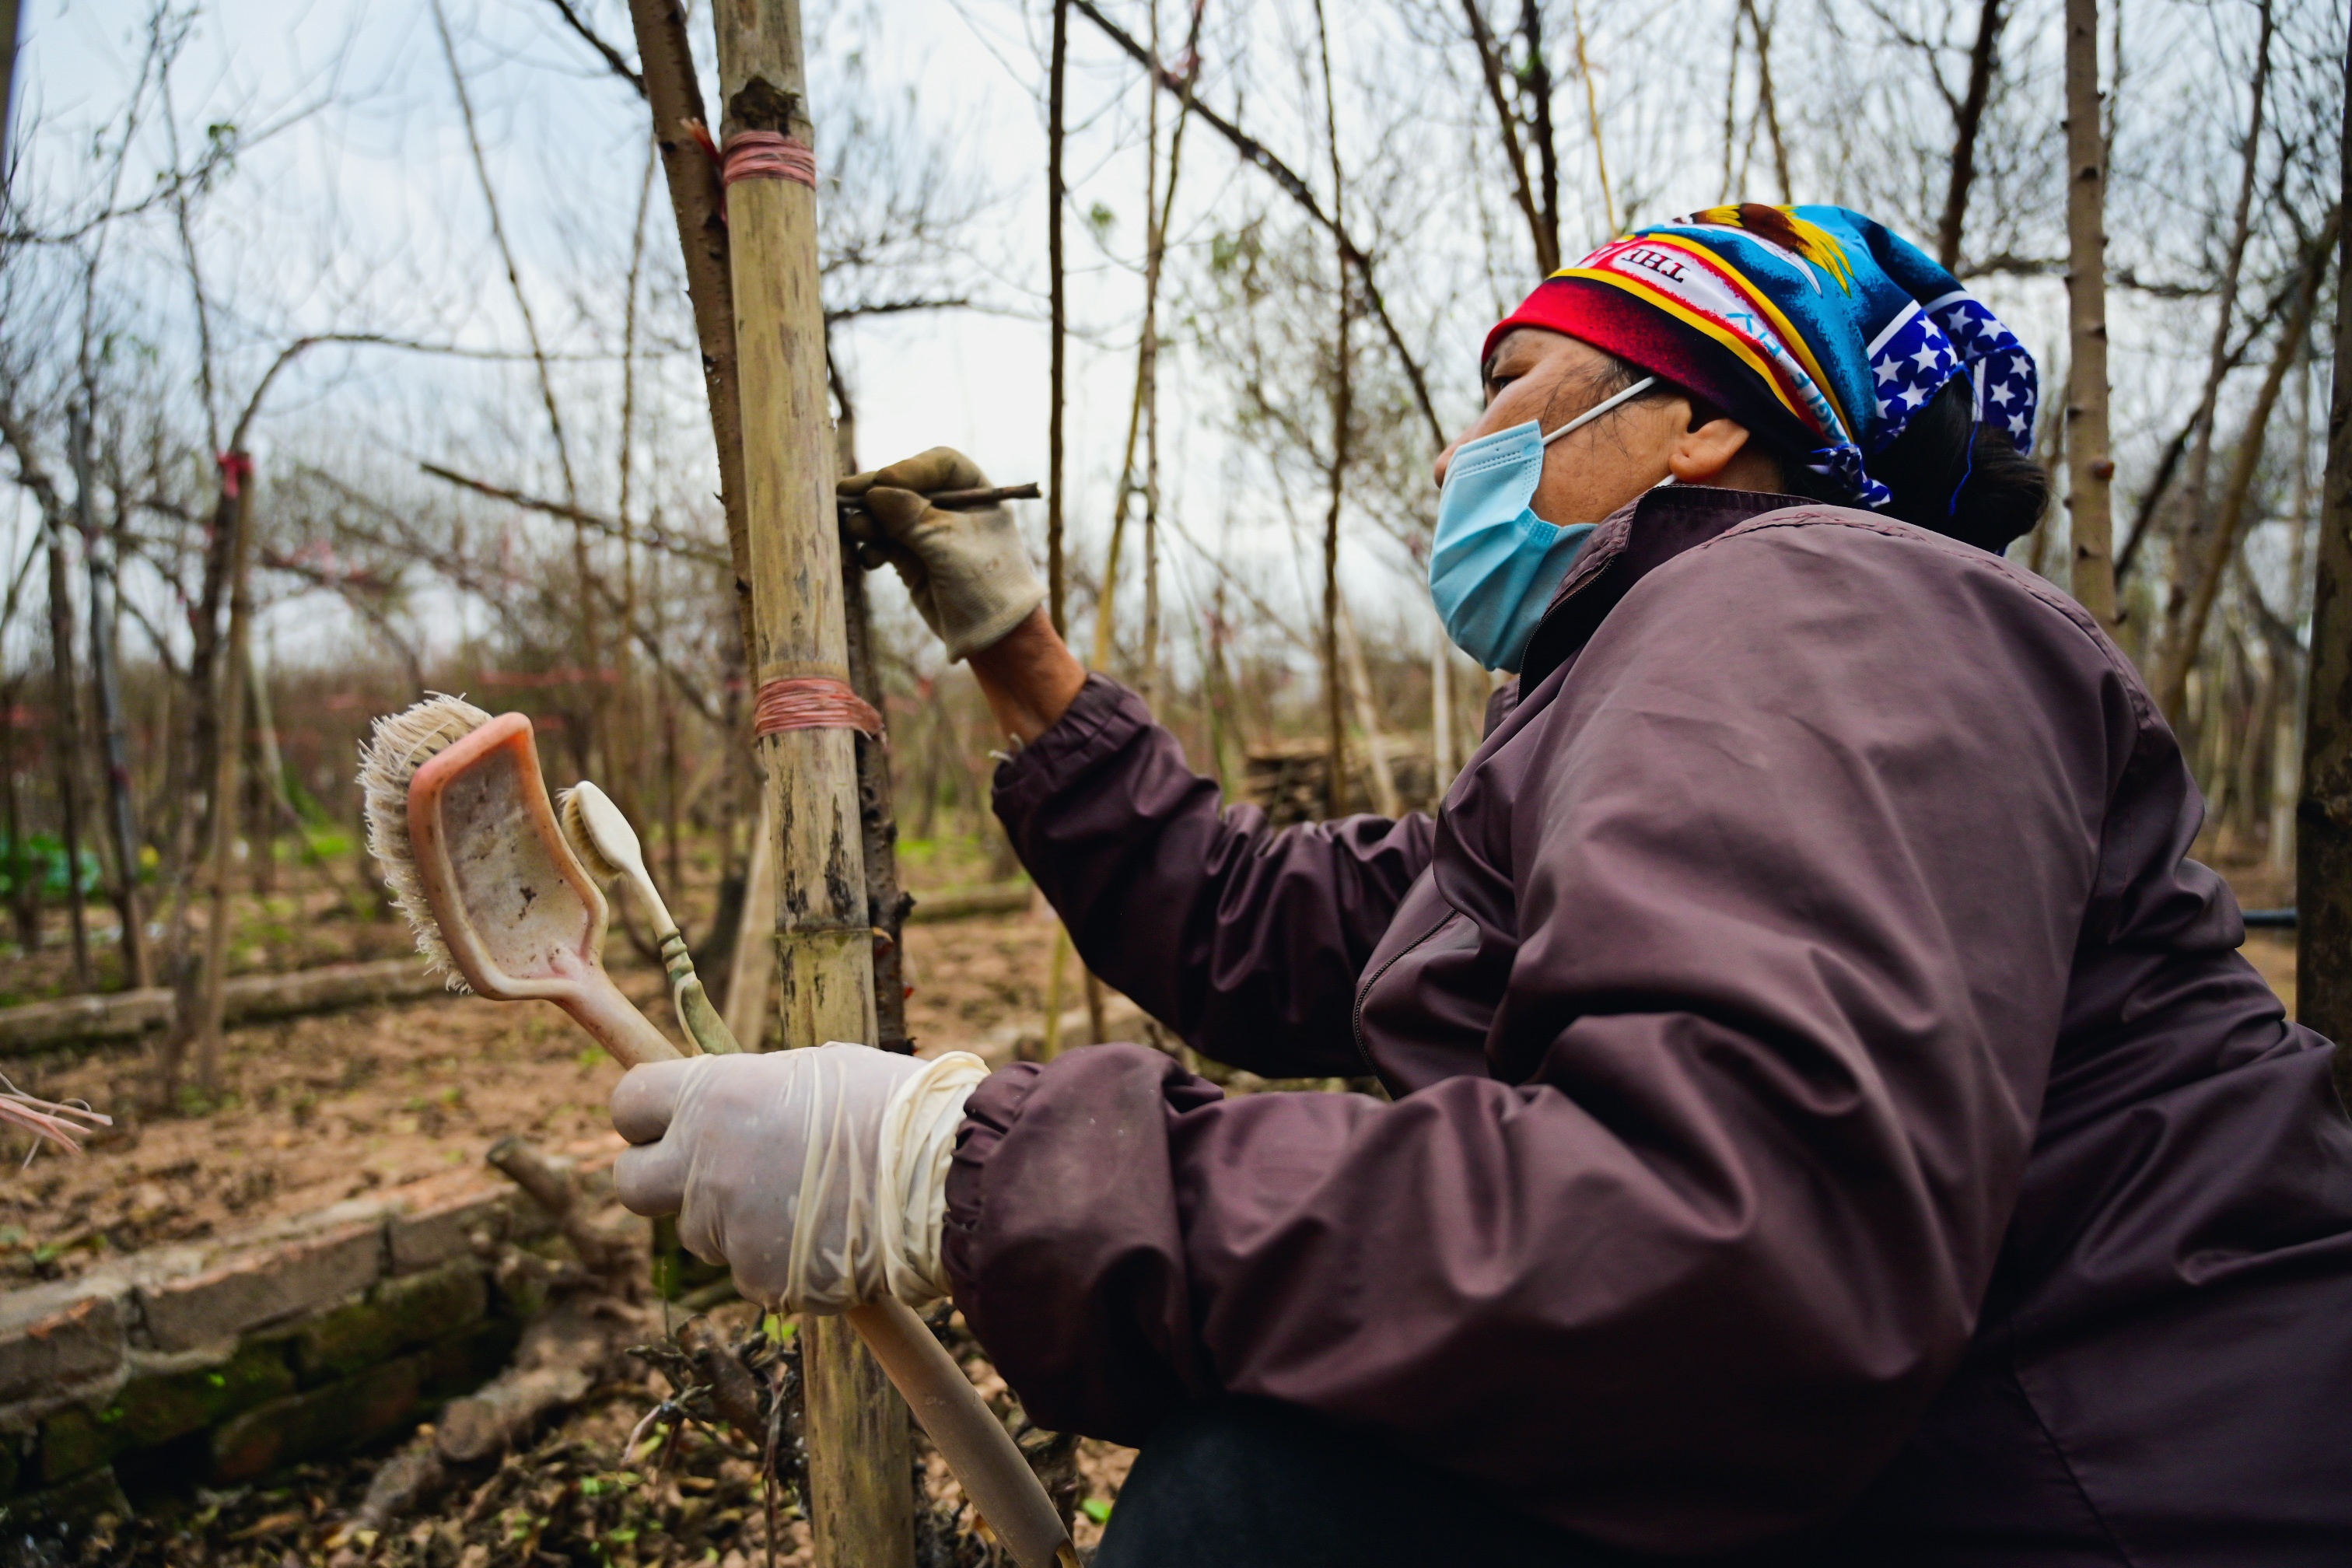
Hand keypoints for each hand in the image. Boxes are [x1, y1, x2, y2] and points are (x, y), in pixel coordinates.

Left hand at [610, 1044, 987, 1311]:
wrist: (945, 1176)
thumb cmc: (891, 1106)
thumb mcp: (813, 1070)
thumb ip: (750, 1089)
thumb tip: (723, 1103)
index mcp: (713, 1096)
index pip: (628, 1102)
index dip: (645, 1115)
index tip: (665, 1122)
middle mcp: (704, 1163)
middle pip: (631, 1183)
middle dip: (658, 1180)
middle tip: (708, 1175)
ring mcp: (727, 1228)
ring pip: (698, 1233)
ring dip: (732, 1221)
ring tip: (805, 1199)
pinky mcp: (757, 1278)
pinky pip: (747, 1270)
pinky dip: (775, 1258)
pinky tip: (827, 1233)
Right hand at [840, 448, 1046, 661]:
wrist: (993, 639)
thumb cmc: (985, 585)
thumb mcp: (948, 545)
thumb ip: (912, 517)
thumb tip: (875, 491)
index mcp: (977, 494)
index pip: (940, 464)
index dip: (909, 468)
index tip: (884, 481)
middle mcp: (953, 509)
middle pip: (907, 487)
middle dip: (876, 493)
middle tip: (845, 495)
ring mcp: (930, 534)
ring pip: (889, 515)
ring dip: (869, 521)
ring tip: (857, 530)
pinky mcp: (913, 559)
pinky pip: (883, 544)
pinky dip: (872, 548)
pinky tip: (869, 561)